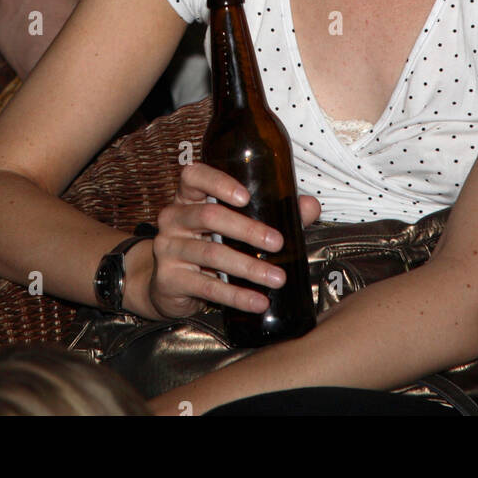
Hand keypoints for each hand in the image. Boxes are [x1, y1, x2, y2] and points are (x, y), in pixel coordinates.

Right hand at [148, 161, 320, 318]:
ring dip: (248, 267)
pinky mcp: (169, 279)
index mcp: (188, 197)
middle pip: (209, 216)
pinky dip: (236, 296)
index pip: (193, 176)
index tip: (246, 196)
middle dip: (248, 230)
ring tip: (276, 277)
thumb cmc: (206, 243)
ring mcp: (168, 249)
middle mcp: (173, 218)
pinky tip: (257, 301)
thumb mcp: (231, 224)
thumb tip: (310, 206)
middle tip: (278, 242)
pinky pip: (207, 287)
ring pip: (211, 253)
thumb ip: (271, 212)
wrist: (167, 285)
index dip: (218, 183)